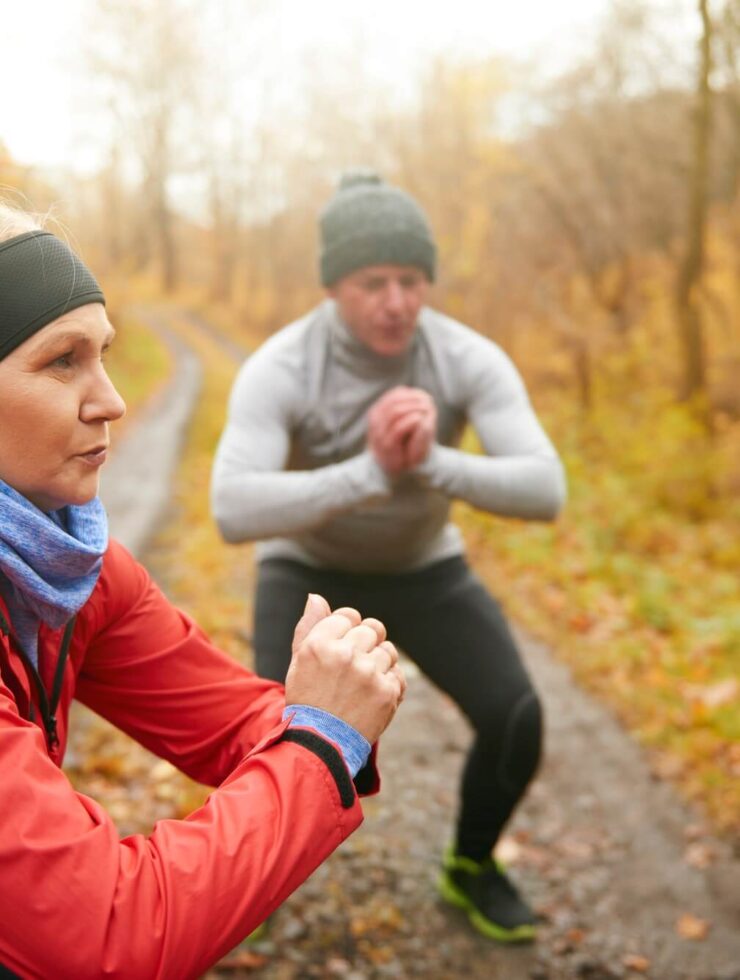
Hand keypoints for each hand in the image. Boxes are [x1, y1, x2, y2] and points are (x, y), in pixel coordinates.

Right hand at [285, 594, 405, 743]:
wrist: (320, 744)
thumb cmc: (308, 699)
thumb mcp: (299, 661)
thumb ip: (310, 626)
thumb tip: (316, 597)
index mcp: (319, 643)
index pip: (349, 615)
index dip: (348, 629)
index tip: (344, 646)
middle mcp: (345, 654)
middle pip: (372, 629)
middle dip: (366, 643)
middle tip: (355, 665)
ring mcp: (368, 673)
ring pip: (388, 650)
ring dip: (378, 663)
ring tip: (362, 683)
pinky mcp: (387, 692)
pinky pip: (398, 673)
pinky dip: (388, 683)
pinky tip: (371, 695)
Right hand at [367, 386, 436, 474]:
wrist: (403, 469)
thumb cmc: (410, 443)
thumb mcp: (408, 421)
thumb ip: (407, 405)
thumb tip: (411, 391)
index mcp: (379, 411)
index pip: (396, 394)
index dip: (414, 394)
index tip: (426, 399)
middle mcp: (375, 420)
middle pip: (396, 401)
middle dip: (415, 401)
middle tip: (429, 405)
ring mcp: (378, 432)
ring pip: (396, 411)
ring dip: (414, 409)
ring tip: (427, 412)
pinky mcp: (386, 444)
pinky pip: (398, 427)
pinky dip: (412, 421)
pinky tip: (421, 419)